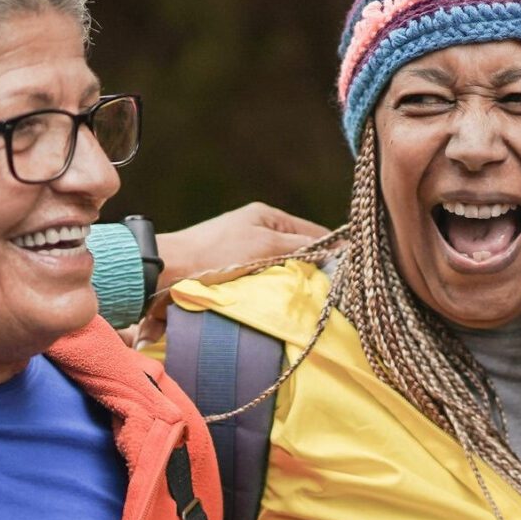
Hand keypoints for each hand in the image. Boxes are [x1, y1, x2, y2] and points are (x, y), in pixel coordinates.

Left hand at [156, 203, 328, 292]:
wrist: (167, 271)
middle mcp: (258, 230)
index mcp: (268, 216)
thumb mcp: (265, 246)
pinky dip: (276, 290)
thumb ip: (303, 247)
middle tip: (334, 292)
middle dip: (315, 270)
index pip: (315, 233)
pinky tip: (285, 303)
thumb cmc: (216, 254)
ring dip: (295, 283)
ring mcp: (246, 251)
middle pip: (301, 252)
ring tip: (312, 301)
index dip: (335, 251)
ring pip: (284, 269)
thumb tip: (341, 248)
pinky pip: (266, 280)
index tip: (353, 273)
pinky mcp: (234, 271)